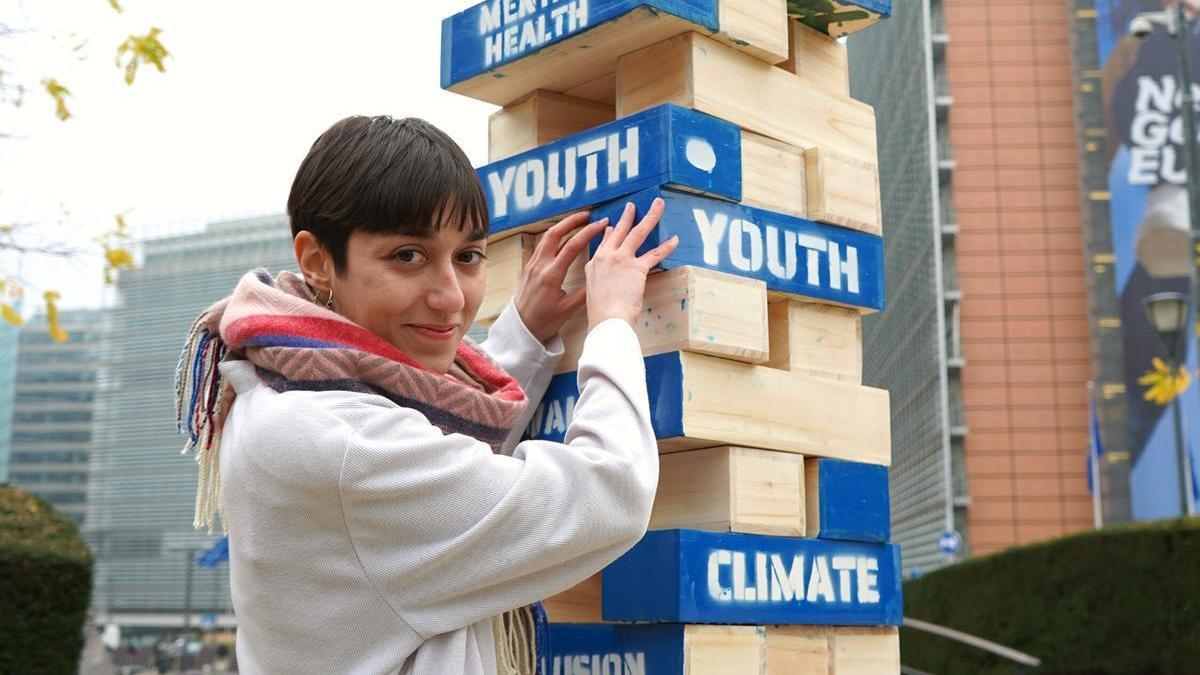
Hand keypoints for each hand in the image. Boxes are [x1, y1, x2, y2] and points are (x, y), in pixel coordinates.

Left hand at [513, 211, 608, 342]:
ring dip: (563, 226)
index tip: (601, 224)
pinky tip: (565, 236)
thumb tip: (602, 277)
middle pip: (556, 233)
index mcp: (551, 275)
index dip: (589, 232)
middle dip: (573, 220)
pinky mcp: (530, 266)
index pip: (572, 246)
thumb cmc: (543, 321)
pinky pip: (543, 245)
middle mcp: (540, 265)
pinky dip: (555, 236)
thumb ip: (585, 293)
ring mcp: (533, 264)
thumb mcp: (567, 310)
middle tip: (589, 214)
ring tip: (578, 221)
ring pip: (548, 236)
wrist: (521, 327)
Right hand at [585, 198, 678, 331]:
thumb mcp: (594, 291)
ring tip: (657, 205)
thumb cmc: (601, 312)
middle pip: (619, 230)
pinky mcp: (636, 267)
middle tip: (632, 206)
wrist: (606, 319)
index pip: (603, 242)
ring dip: (650, 216)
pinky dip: (666, 246)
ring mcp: (620, 259)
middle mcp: (606, 257)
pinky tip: (674, 239)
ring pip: (637, 232)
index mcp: (594, 264)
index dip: (609, 232)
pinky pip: (654, 253)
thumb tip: (610, 278)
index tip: (611, 225)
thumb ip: (601, 280)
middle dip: (627, 216)